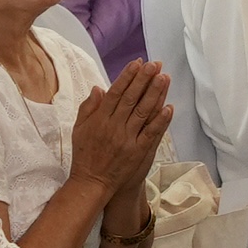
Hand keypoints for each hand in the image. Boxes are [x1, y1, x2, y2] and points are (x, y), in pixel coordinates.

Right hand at [65, 72, 169, 194]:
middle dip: (144, 79)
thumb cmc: (84, 155)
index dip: (127, 76)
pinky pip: (151, 133)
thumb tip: (99, 88)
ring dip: (155, 94)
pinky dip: (160, 120)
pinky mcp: (138, 152)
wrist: (91, 183)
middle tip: (155, 65)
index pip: (115, 93)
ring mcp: (127, 139)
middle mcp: (114, 127)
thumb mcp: (79, 129)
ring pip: (143, 112)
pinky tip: (169, 107)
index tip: (137, 63)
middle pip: (131, 98)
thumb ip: (88, 108)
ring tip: (164, 78)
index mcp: (99, 119)